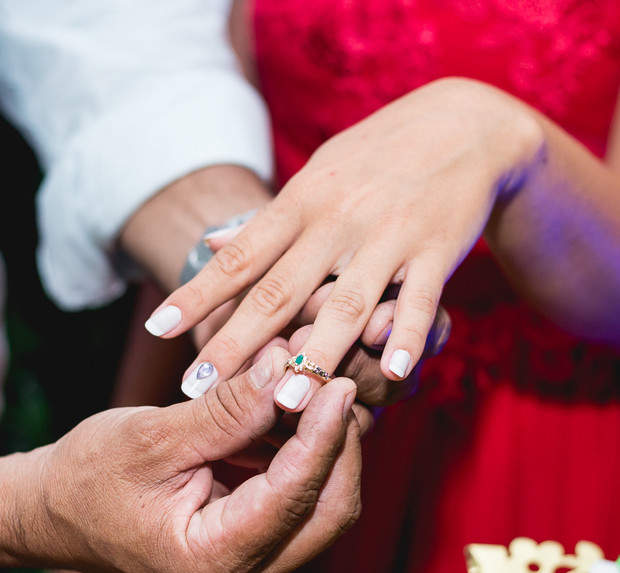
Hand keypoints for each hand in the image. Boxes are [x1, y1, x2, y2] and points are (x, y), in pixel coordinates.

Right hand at [23, 347, 361, 572]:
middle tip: (333, 378)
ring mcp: (256, 566)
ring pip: (324, 502)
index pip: (294, 497)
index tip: (336, 384)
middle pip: (328, 510)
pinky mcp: (258, 544)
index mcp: (212, 561)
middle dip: (338, 442)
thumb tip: (286, 367)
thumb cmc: (90, 476)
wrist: (57, 512)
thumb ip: (226, 410)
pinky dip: (304, 450)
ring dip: (325, 442)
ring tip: (308, 380)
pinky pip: (303, 496)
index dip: (323, 436)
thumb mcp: (153, 436)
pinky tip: (289, 403)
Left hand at [144, 78, 530, 409]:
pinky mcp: (437, 249)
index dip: (197, 293)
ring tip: (287, 402)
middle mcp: (337, 221)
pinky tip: (394, 371)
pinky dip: (406, 335)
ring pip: (346, 303)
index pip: (239, 257)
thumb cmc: (378, 156)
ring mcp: (388, 236)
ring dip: (315, 354)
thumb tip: (211, 245)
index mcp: (301, 203)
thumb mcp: (316, 175)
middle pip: (279, 290)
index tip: (156, 329)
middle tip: (200, 386)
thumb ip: (268, 220)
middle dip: (237, 342)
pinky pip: (420, 299)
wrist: (463, 124)